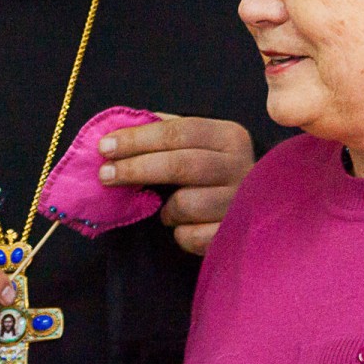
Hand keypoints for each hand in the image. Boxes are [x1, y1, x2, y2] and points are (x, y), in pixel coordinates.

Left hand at [96, 115, 252, 254]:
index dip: (138, 138)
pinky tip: (184, 227)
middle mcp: (242, 167)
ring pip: (187, 204)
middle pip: (182, 165)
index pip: (180, 131)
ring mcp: (242, 203)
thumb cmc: (212, 172)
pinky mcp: (236, 234)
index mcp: (229, 136)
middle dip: (137, 168)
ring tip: (163, 209)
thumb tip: (118, 127)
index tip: (105, 147)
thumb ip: (164, 131)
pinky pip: (193, 236)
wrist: (259, 210)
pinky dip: (181, 233)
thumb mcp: (197, 144)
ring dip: (166, 209)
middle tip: (105, 174)